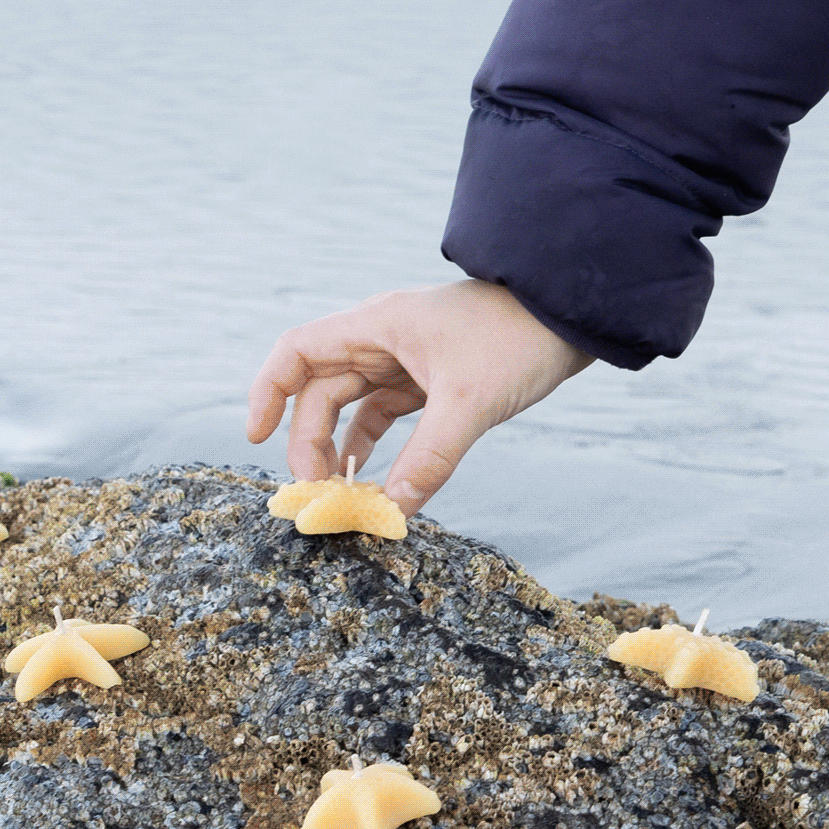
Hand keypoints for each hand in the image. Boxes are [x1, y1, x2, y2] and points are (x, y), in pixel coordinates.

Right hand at [245, 279, 589, 517]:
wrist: (573, 317)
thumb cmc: (518, 340)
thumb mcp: (471, 402)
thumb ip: (429, 458)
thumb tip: (392, 512)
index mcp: (377, 326)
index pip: (296, 353)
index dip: (268, 393)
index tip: (255, 439)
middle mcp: (381, 338)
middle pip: (319, 390)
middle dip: (309, 441)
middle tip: (318, 492)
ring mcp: (405, 358)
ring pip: (350, 406)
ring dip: (338, 447)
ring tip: (339, 492)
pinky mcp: (430, 378)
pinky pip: (384, 413)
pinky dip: (372, 446)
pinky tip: (372, 479)